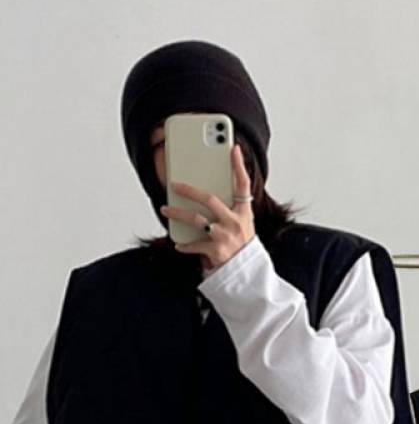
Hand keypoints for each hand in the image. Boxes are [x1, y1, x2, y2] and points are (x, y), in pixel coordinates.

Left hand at [160, 142, 255, 270]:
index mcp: (244, 213)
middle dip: (190, 190)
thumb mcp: (242, 225)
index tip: (233, 148)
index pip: (243, 185)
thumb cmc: (241, 246)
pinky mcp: (216, 251)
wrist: (248, 275)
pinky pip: (194, 244)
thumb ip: (229, 210)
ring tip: (165, 210)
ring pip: (196, 220)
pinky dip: (185, 245)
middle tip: (175, 185)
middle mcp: (236, 223)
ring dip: (177, 214)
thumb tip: (204, 195)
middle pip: (209, 199)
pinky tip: (178, 244)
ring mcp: (225, 237)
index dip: (239, 166)